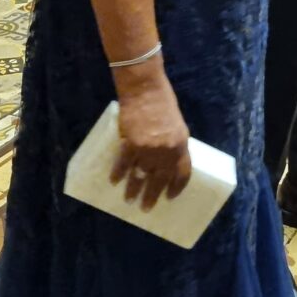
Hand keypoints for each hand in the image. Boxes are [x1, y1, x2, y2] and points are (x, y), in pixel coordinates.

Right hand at [111, 77, 190, 209]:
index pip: (182, 173)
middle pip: (160, 179)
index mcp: (180, 145)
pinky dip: (118, 173)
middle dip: (153, 195)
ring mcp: (148, 148)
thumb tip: (166, 160)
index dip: (176, 187)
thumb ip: (173, 143)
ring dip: (134, 189)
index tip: (170, 197)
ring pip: (140, 175)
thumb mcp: (176, 124)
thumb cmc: (163, 102)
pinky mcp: (131, 143)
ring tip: (129, 200)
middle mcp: (166, 150)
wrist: (145, 88)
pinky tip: (114, 181)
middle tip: (146, 208)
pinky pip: (124, 164)